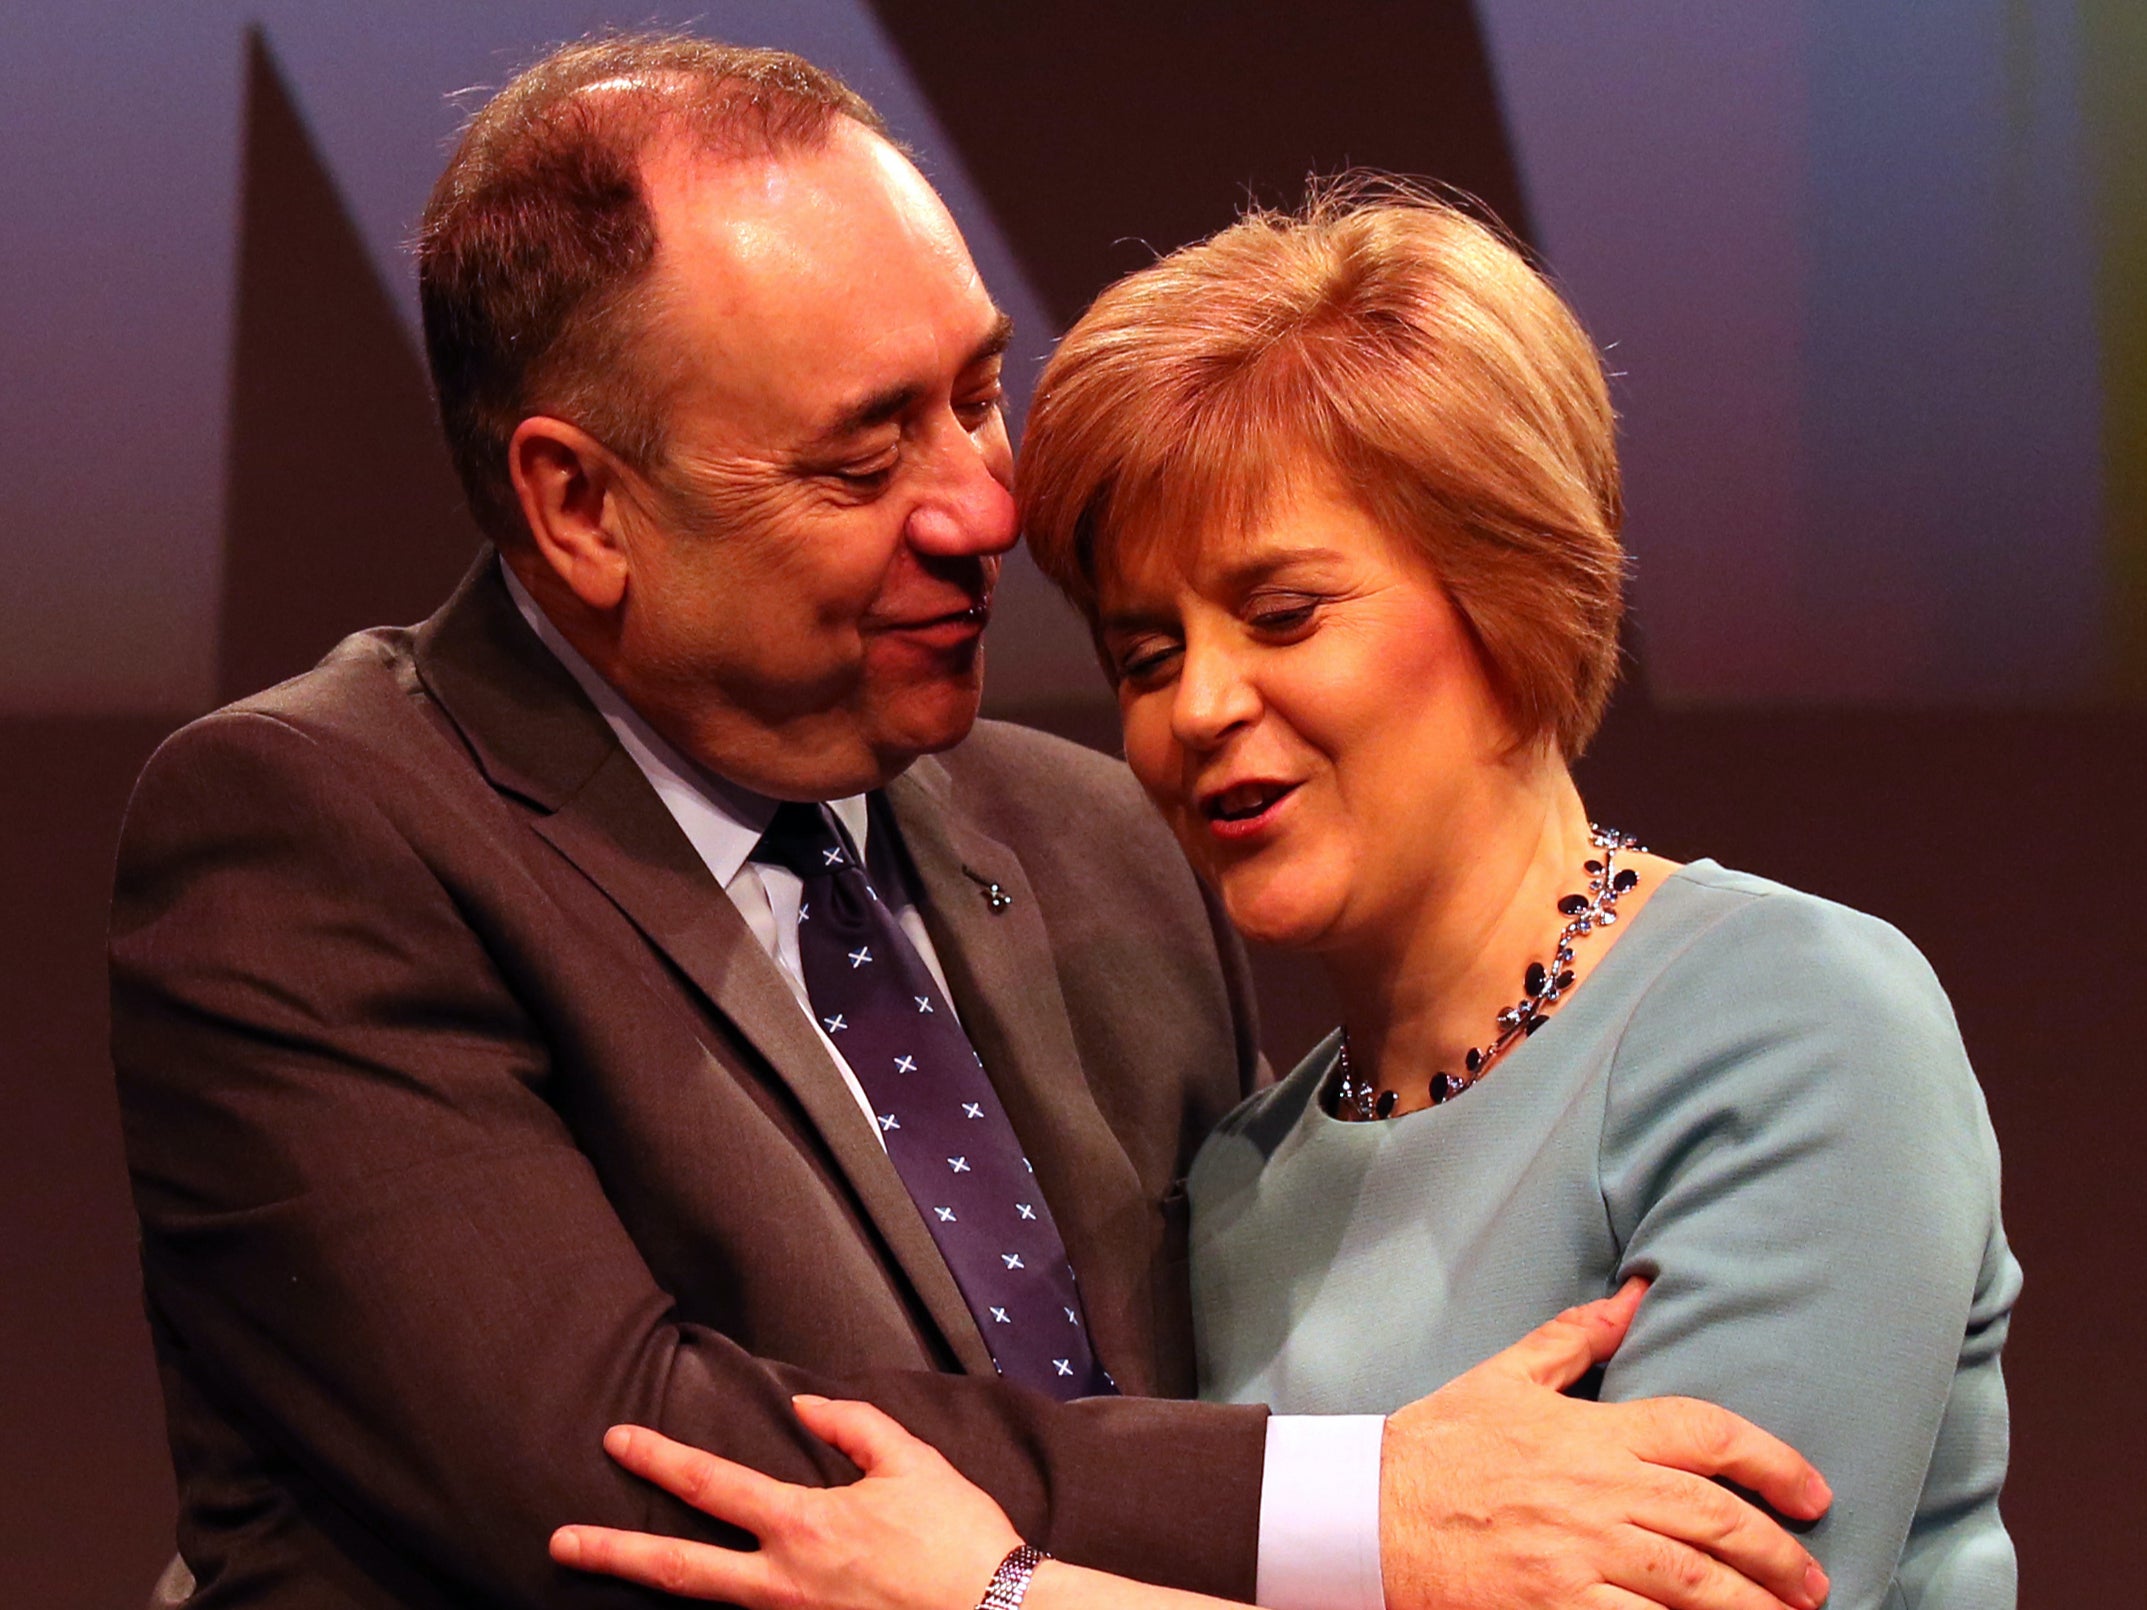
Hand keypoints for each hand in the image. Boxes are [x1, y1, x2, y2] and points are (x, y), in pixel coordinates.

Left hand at [551, 1394, 1022, 1609]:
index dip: (659, 1460)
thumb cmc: (959, 1538)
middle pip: (680, 1570)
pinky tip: (698, 1596)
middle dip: (614, 1553)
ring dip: (654, 1585)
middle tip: (560, 1544)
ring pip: (707, 1605)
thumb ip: (853, 1427)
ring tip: (609, 1567)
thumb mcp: (911, 1462)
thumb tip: (806, 1409)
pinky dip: (718, 1608)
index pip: (712, 1484)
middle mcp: (784, 1582)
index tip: (617, 1441)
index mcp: (804, 1525)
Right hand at [1380, 1279, 1832, 1609]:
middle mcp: (1594, 1492)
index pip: (1705, 1434)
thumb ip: (1575, 1337)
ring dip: (1751, 1607)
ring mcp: (1576, 1556)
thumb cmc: (1438, 1445)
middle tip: (1809, 1581)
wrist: (1367, 1513)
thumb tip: (1636, 1296)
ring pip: (1693, 1587)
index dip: (1772, 1462)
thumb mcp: (1505, 1376)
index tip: (1811, 1494)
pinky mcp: (1553, 1608)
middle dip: (1776, 1553)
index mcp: (1591, 1431)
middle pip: (1714, 1519)